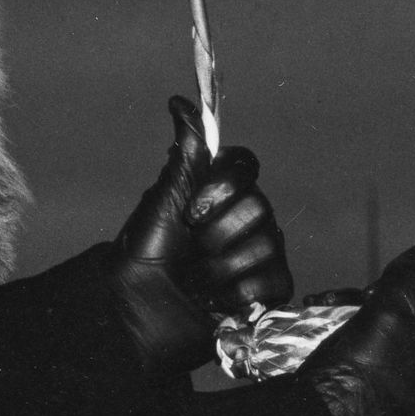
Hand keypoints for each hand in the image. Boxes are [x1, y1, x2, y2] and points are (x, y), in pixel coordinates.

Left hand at [107, 97, 294, 376]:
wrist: (138, 314)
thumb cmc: (143, 257)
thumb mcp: (163, 200)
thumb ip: (186, 153)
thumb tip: (180, 101)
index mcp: (219, 194)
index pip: (246, 167)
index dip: (222, 188)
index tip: (192, 210)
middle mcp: (244, 221)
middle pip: (259, 206)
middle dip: (217, 232)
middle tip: (192, 249)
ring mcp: (259, 257)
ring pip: (267, 245)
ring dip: (223, 267)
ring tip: (199, 280)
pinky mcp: (267, 294)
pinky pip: (276, 280)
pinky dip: (241, 293)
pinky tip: (218, 301)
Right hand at [299, 246, 414, 415]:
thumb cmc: (360, 368)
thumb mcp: (388, 313)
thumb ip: (408, 281)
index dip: (396, 295)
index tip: (368, 290)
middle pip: (391, 332)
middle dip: (360, 307)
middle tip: (331, 300)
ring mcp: (385, 409)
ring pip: (367, 349)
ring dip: (340, 323)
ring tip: (312, 310)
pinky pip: (349, 372)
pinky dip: (332, 351)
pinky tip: (310, 338)